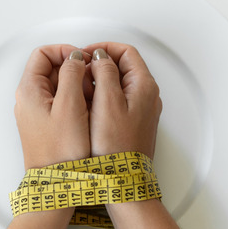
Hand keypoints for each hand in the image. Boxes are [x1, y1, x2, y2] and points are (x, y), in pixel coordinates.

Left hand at [14, 45, 91, 168]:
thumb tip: (75, 57)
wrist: (57, 184)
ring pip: (58, 86)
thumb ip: (71, 75)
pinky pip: (61, 103)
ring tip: (92, 99)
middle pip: (51, 68)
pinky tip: (88, 112)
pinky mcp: (47, 125)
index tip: (83, 60)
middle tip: (91, 81)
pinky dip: (76, 101)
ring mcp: (37, 113)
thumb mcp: (70, 106)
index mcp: (29, 90)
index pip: (43, 54)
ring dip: (77, 86)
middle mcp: (29, 100)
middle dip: (74, 70)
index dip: (65, 51)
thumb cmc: (61, 152)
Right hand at [83, 42, 161, 157]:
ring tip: (81, 87)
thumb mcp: (107, 102)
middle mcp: (147, 96)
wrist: (123, 179)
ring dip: (99, 80)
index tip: (85, 54)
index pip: (126, 52)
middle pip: (124, 66)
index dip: (104, 48)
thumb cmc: (116, 147)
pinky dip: (102, 96)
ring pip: (119, 83)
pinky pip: (118, 100)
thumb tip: (101, 57)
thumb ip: (105, 73)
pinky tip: (88, 105)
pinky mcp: (133, 123)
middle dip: (100, 64)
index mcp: (144, 86)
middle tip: (80, 70)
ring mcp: (141, 110)